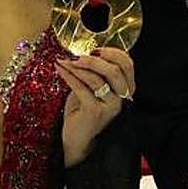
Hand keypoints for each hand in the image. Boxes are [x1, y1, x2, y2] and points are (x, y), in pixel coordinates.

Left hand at [56, 46, 134, 167]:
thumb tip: (85, 51)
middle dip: (93, 60)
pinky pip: (81, 87)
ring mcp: (110, 106)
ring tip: (65, 62)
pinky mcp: (95, 111)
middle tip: (77, 57)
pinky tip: (60, 68)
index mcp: (126, 89)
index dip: (113, 52)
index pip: (127, 64)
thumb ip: (96, 72)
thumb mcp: (94, 87)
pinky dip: (68, 75)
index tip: (95, 49)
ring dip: (77, 67)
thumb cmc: (83, 110)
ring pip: (97, 78)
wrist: (77, 139)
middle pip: (114, 70)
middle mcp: (122, 98)